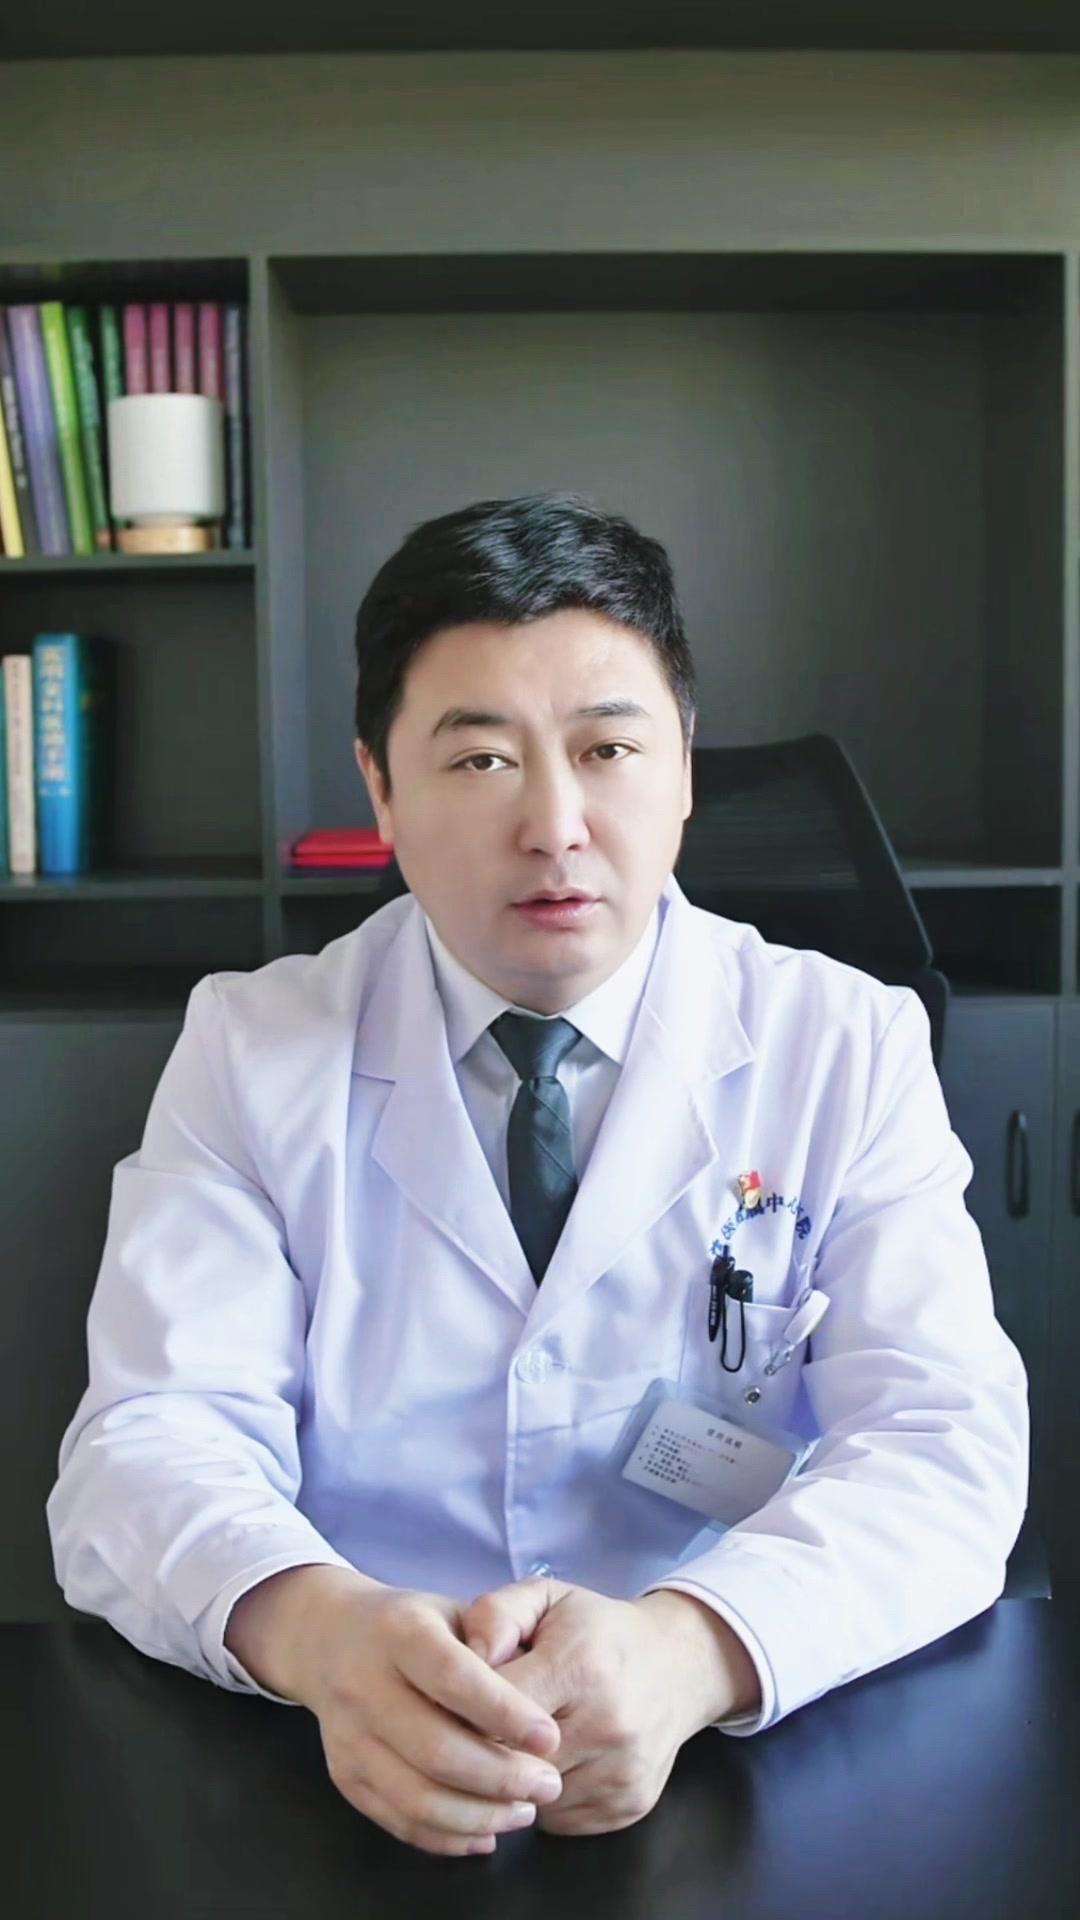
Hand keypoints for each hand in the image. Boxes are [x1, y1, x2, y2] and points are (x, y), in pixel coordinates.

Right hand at [291, 1581, 564, 1855]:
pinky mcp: (344, 1777)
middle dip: (502, 1777)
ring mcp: (349, 1738)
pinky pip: (400, 1821)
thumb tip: (535, 1700)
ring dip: (481, 1815)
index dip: (505, 1713)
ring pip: (419, 1798)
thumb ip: (495, 1644)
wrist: (329, 1637)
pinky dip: (450, 1837)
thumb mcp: (454, 1611)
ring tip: (525, 1811)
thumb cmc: (413, 1625)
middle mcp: (364, 1686)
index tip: (550, 1738)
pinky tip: (488, 1831)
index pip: (453, 1678)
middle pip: (436, 1750)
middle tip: (548, 1784)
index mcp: (399, 1633)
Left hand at [458, 1576, 756, 1835]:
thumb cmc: (598, 1630)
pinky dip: (540, 1799)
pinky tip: (546, 1764)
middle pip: (509, 1761)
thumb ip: (496, 1615)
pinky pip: (557, 1820)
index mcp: (581, 1667)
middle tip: (471, 1728)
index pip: (495, 1707)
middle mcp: (607, 1726)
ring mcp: (620, 1774)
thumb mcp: (546, 1597)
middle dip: (479, 1748)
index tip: (449, 1700)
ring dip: (510, 1779)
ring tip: (513, 1744)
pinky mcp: (626, 1808)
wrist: (677, 1666)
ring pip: (529, 1798)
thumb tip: (467, 1656)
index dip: (461, 1705)